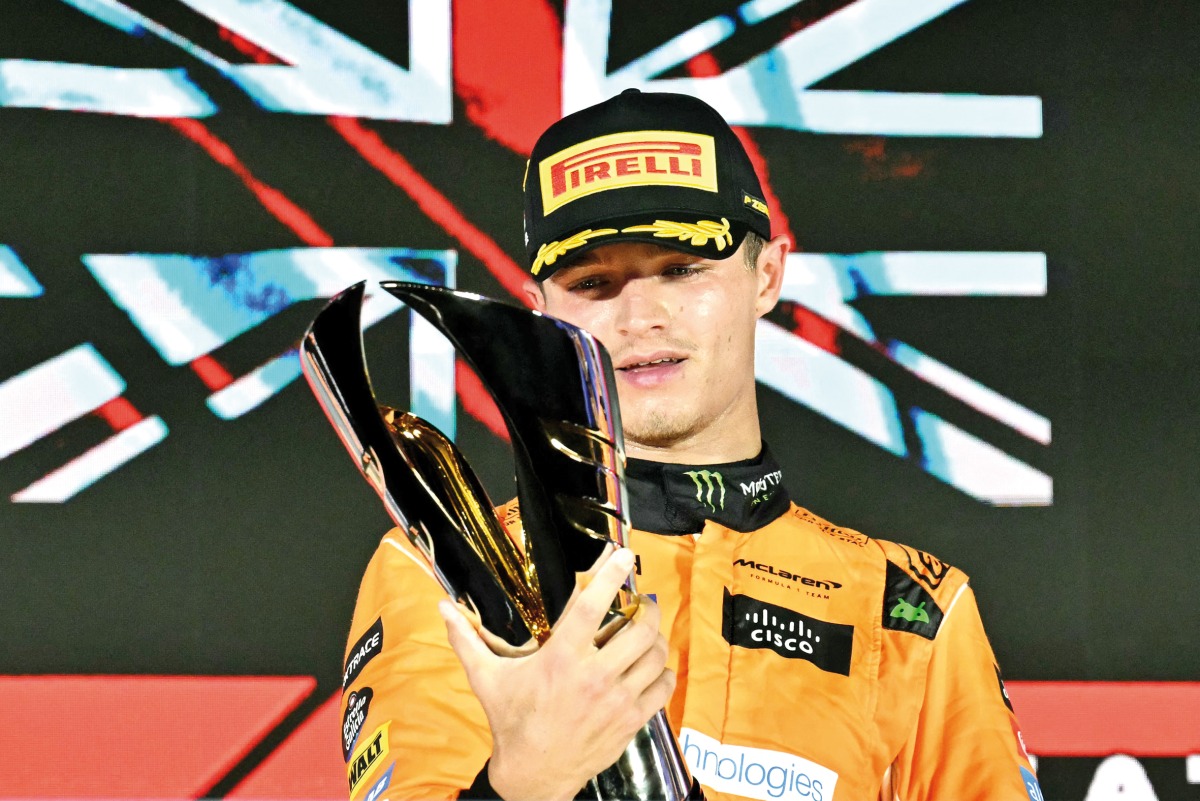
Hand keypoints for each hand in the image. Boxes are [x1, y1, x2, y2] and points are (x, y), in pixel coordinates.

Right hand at [439, 547, 673, 800]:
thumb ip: (467, 640)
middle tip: (642, 600)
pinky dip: (662, 671)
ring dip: (656, 637)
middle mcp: (593, 676)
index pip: (591, 607)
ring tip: (647, 629)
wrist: (533, 776)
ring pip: (654, 655)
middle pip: (638, 628)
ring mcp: (617, 700)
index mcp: (560, 659)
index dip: (611, 575)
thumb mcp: (486, 679)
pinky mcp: (631, 720)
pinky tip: (652, 667)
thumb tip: (443, 608)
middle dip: (647, 607)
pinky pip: (662, 687)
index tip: (624, 555)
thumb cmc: (512, 723)